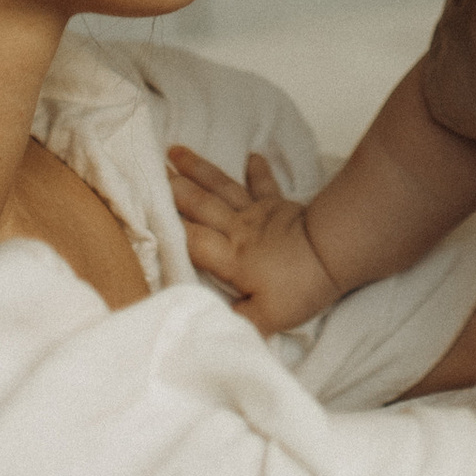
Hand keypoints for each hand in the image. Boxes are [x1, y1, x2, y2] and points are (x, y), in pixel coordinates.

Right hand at [166, 144, 339, 333]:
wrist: (336, 252)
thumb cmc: (300, 286)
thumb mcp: (266, 318)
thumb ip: (236, 321)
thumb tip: (211, 324)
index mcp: (229, 257)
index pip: (190, 240)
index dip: (165, 227)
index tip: (139, 211)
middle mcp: (237, 229)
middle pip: (198, 205)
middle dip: (171, 188)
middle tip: (148, 169)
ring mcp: (258, 213)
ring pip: (221, 187)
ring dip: (198, 169)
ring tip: (175, 151)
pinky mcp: (280, 206)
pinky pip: (264, 184)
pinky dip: (257, 171)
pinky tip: (252, 156)